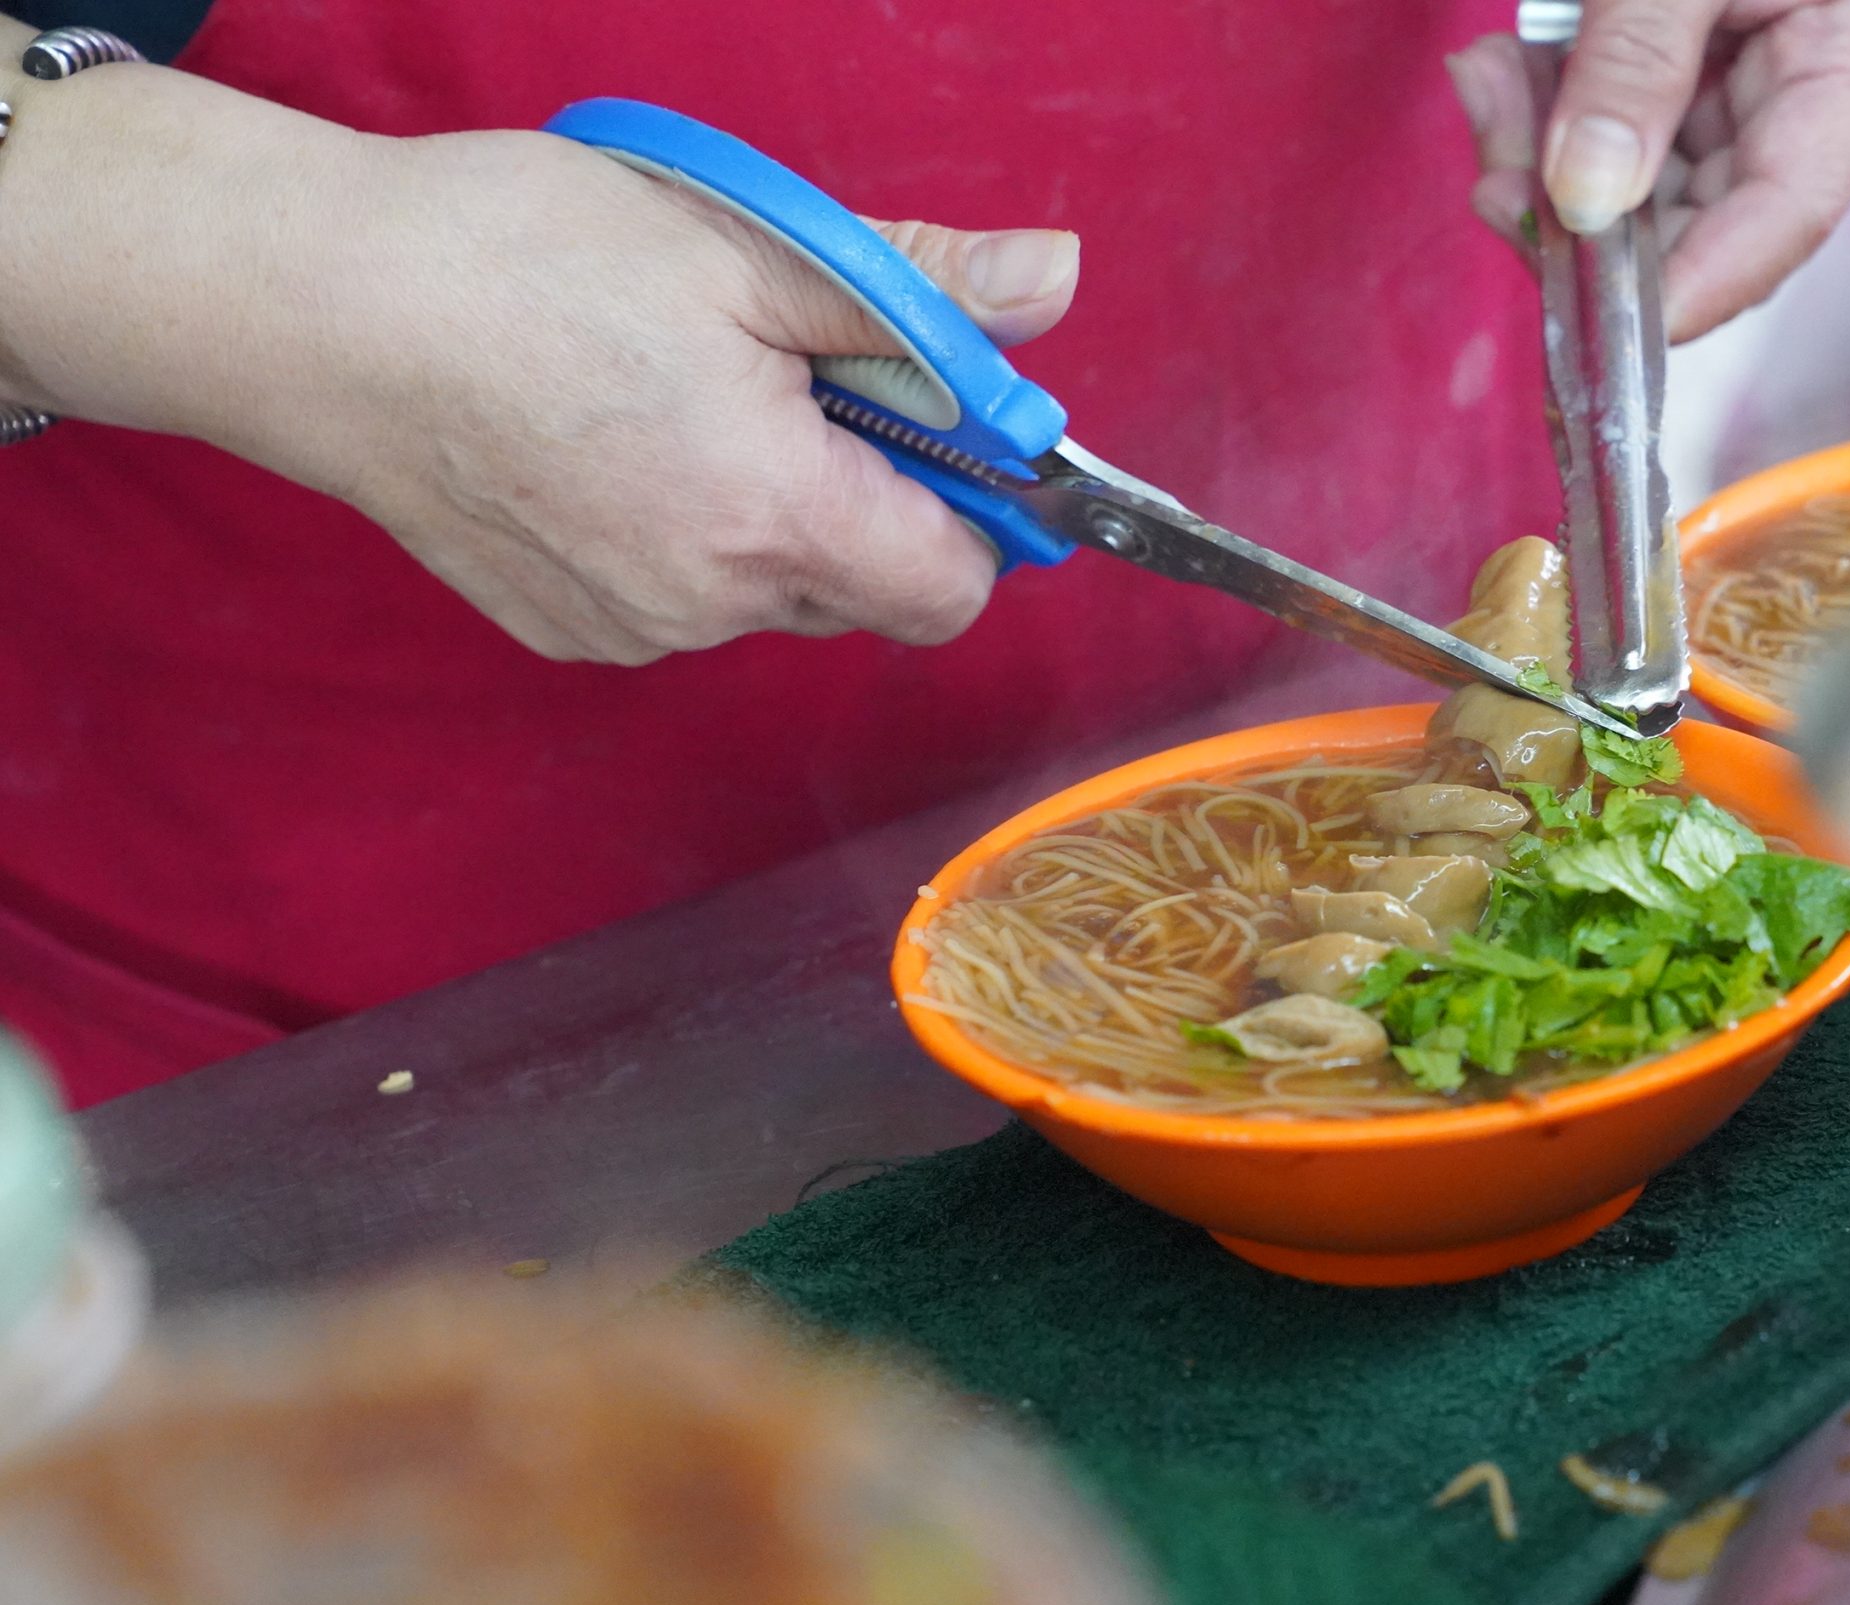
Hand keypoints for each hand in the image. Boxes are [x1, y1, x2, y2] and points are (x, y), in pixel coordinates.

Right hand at [311, 131, 1080, 660]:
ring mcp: (632, 632)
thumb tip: (1053, 285)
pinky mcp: (568, 632)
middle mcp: (710, 605)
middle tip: (788, 378)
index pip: (953, 587)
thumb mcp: (747, 248)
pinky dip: (683, 537)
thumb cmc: (520, 260)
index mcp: (773, 515)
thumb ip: (916, 293)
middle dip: (864, 497)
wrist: (317, 310)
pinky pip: (683, 603)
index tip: (936, 424)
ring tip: (679, 399)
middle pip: (866, 591)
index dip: (972, 508)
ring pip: (771, 594)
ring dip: (769, 516)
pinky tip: (612, 446)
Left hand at [1447, 0, 1849, 342]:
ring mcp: (1763, 89)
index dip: (1695, 289)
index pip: (1788, 215)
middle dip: (1583, 214)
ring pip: (1647, 188)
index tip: (1600, 327)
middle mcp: (1824, 95)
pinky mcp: (1703, 74)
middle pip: (1704, 219)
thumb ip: (1636, 64)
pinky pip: (1624, 132)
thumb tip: (1587, 202)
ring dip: (1547, 160)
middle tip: (1492, 175)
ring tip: (1491, 88)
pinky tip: (1504, 75)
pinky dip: (1552, 115)